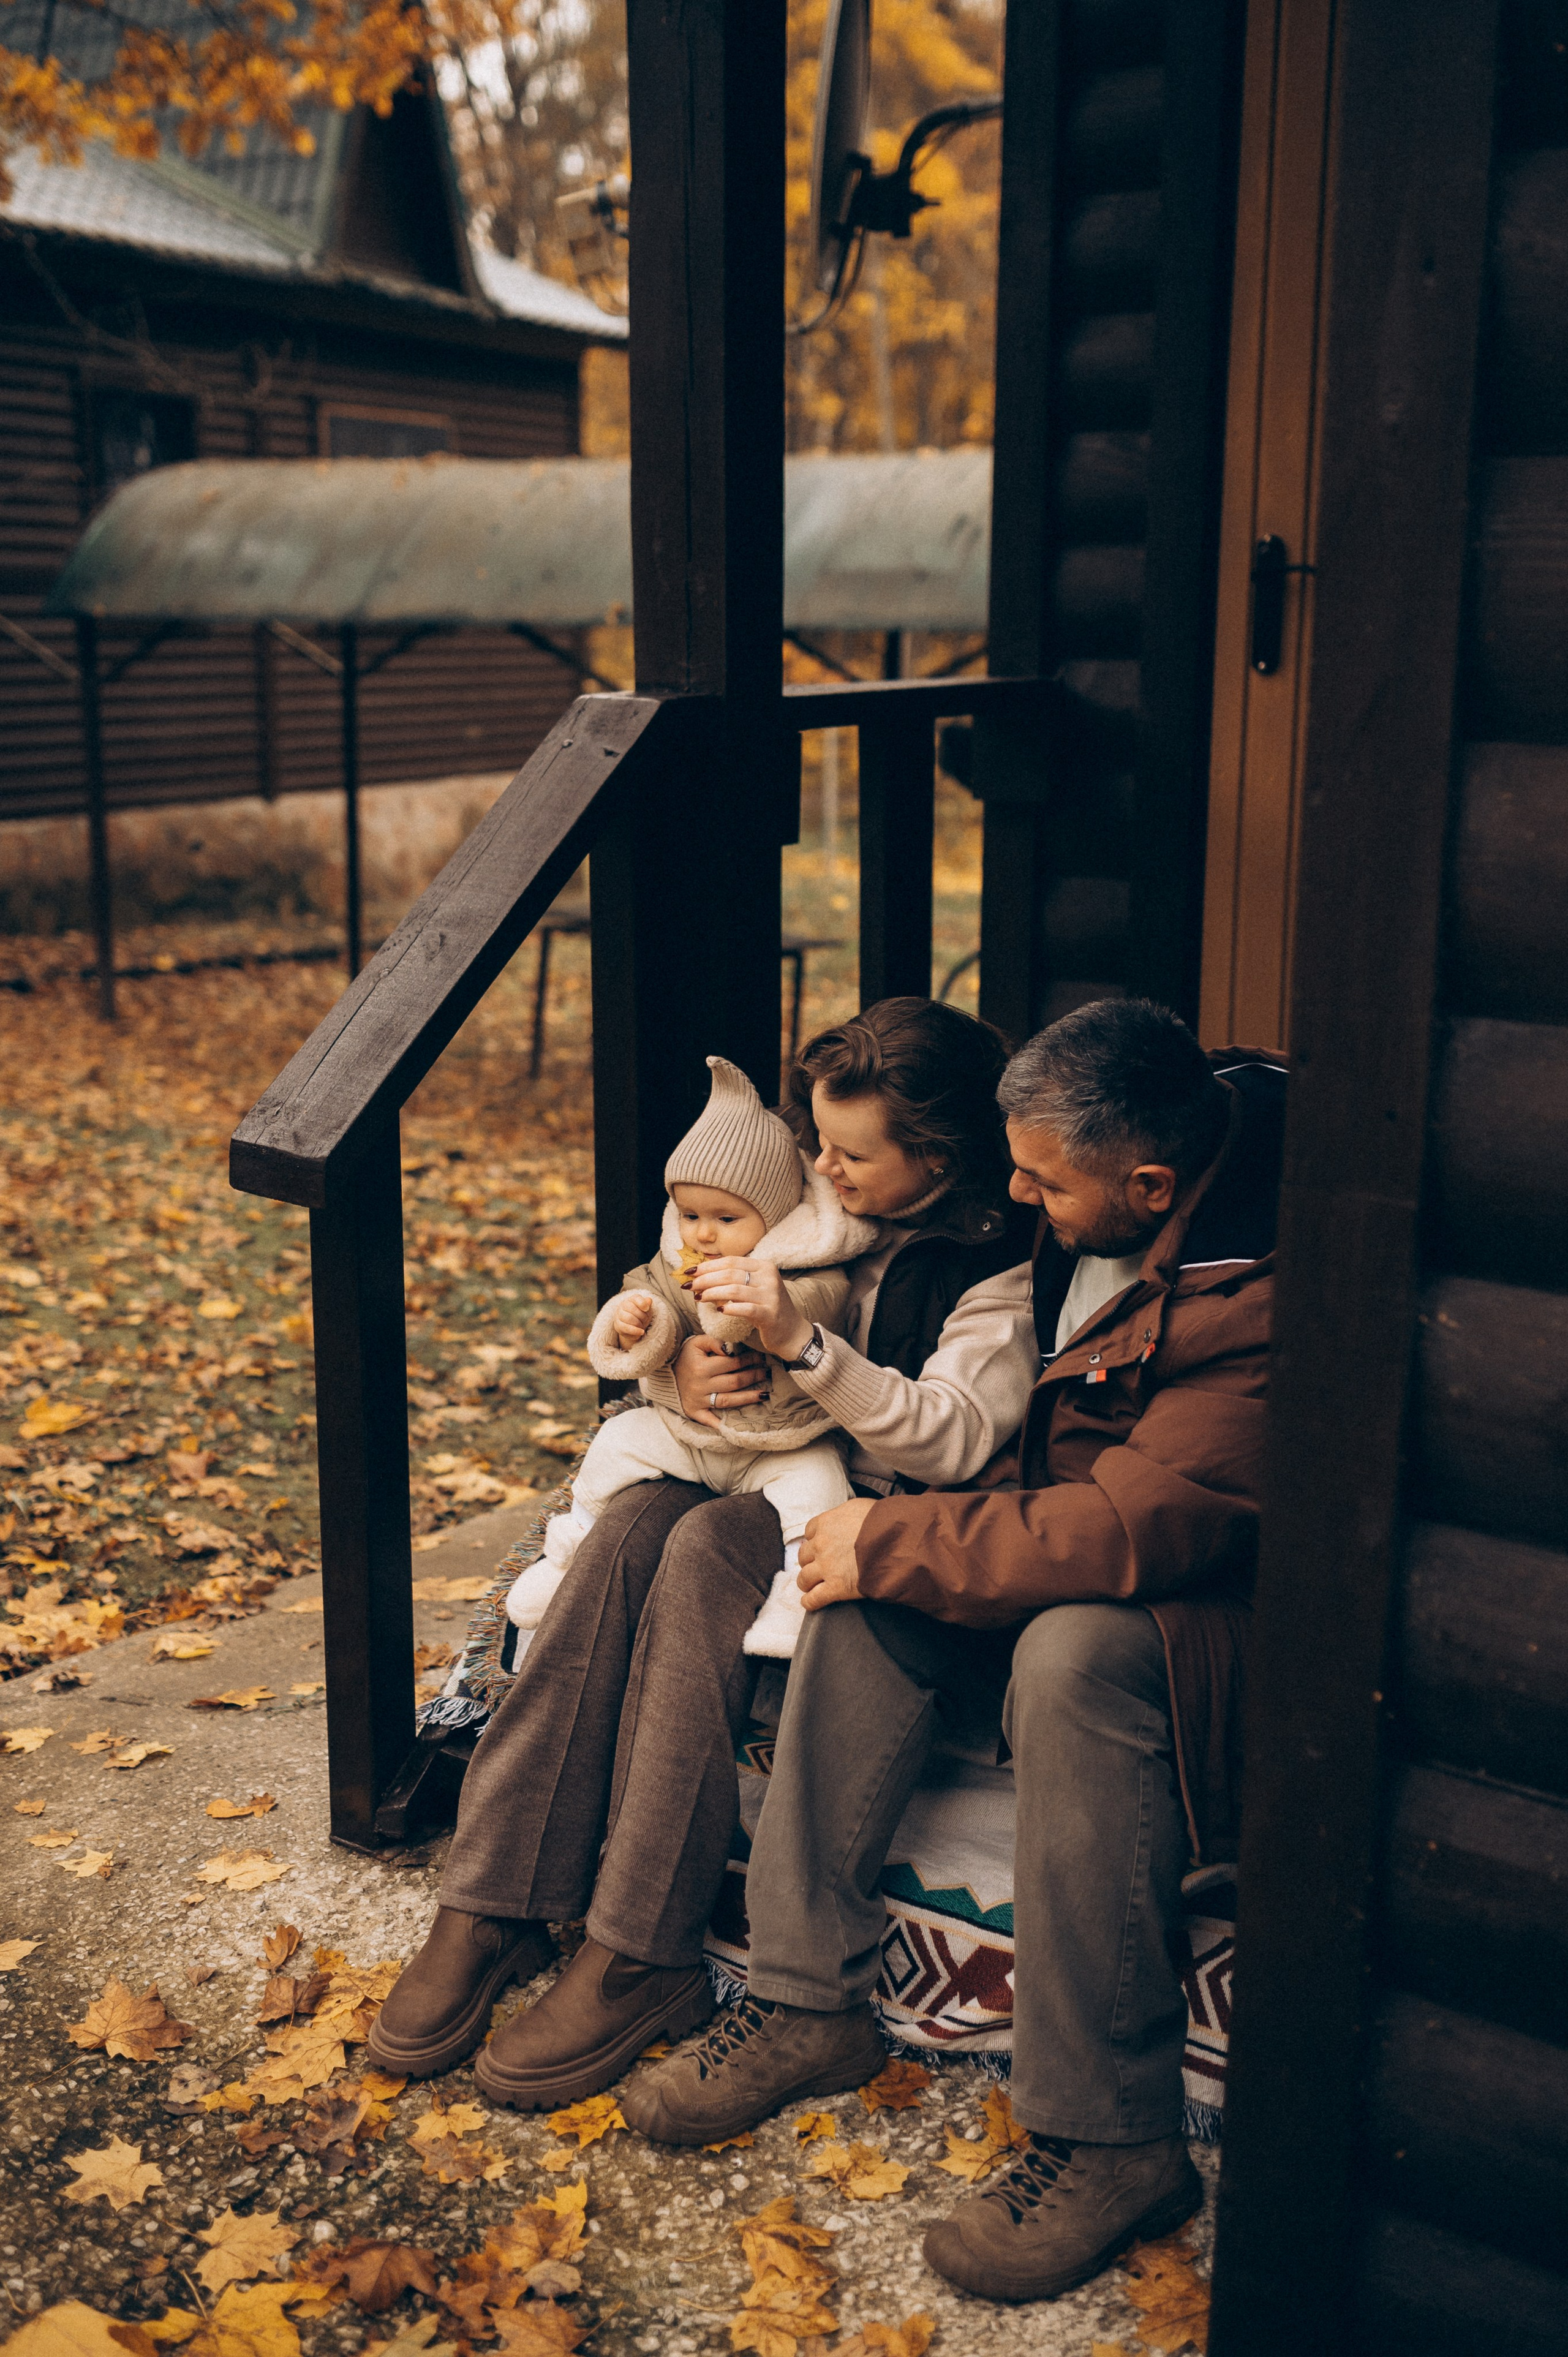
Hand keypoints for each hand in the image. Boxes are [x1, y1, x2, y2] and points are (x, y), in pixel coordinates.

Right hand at [613, 1289, 654, 1347]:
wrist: (633, 1328)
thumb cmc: (641, 1316)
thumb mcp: (646, 1310)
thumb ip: (647, 1304)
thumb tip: (649, 1300)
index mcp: (631, 1300)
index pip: (636, 1298)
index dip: (642, 1303)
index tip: (647, 1309)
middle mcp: (623, 1305)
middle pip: (633, 1309)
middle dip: (643, 1316)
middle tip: (646, 1321)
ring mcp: (619, 1315)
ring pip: (629, 1318)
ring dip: (639, 1324)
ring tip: (643, 1326)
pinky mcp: (618, 1326)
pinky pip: (627, 1328)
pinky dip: (636, 1331)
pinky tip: (641, 1332)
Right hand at [673, 1331, 768, 1429]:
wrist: (665, 1374)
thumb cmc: (685, 1357)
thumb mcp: (696, 1343)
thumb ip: (714, 1341)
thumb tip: (731, 1348)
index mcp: (702, 1366)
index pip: (732, 1362)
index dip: (750, 1359)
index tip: (762, 1358)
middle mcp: (701, 1385)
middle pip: (734, 1381)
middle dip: (754, 1376)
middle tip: (767, 1372)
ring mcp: (699, 1400)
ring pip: (728, 1400)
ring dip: (748, 1397)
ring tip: (765, 1394)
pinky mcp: (695, 1412)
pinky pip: (709, 1420)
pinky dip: (721, 1424)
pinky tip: (737, 1427)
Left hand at [689, 1258, 811, 1359]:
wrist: (791, 1331)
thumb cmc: (766, 1308)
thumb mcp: (753, 1288)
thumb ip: (733, 1279)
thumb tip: (701, 1275)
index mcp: (764, 1266)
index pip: (731, 1261)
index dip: (708, 1266)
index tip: (690, 1272)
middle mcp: (769, 1277)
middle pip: (730, 1274)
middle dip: (705, 1279)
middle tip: (689, 1286)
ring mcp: (771, 1295)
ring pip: (734, 1290)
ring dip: (712, 1293)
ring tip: (699, 1298)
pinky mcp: (770, 1314)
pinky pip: (745, 1309)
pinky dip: (729, 1308)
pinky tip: (718, 1311)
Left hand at [797, 1499, 876, 1609]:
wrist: (896, 1541)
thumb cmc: (884, 1522)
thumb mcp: (861, 1507)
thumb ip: (847, 1514)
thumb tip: (848, 1518)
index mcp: (826, 1523)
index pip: (810, 1532)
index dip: (816, 1540)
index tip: (822, 1546)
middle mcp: (821, 1545)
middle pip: (804, 1556)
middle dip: (810, 1561)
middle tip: (819, 1566)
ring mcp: (827, 1567)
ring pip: (804, 1578)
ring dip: (807, 1582)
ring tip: (813, 1586)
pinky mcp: (836, 1588)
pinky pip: (813, 1599)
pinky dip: (810, 1602)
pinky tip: (811, 1602)